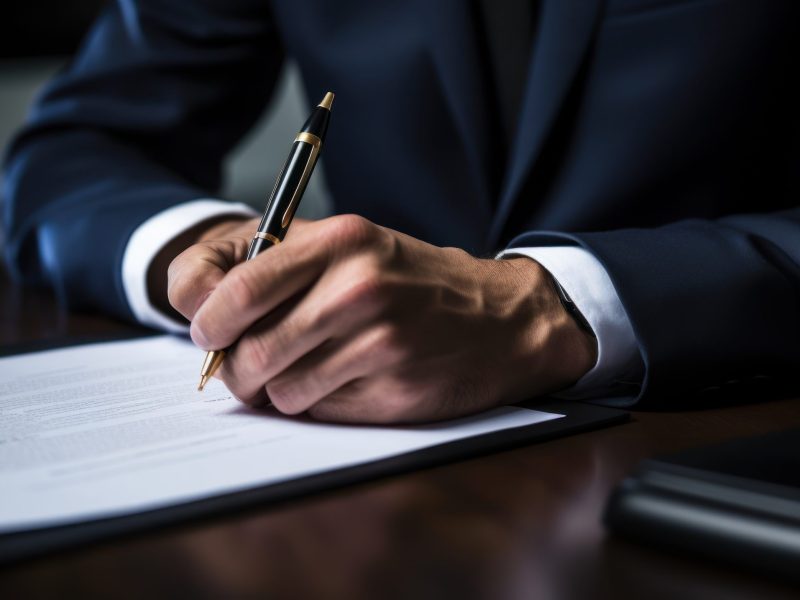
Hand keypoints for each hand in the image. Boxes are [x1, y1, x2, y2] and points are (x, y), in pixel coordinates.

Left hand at [168, 215, 596, 422]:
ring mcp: (382, 343)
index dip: (209, 324)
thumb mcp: (351, 245)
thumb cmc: (411, 281)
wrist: (500, 318)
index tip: (210, 336)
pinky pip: (319, 413)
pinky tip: (342, 382)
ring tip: (304, 372)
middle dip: (237, 370)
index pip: (239, 292)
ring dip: (279, 391)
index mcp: (343, 241)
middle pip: (251, 353)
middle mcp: (361, 289)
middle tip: (246, 367)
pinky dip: (317, 405)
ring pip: (281, 392)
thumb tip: (198, 308)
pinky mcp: (396, 391)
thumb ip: (275, 264)